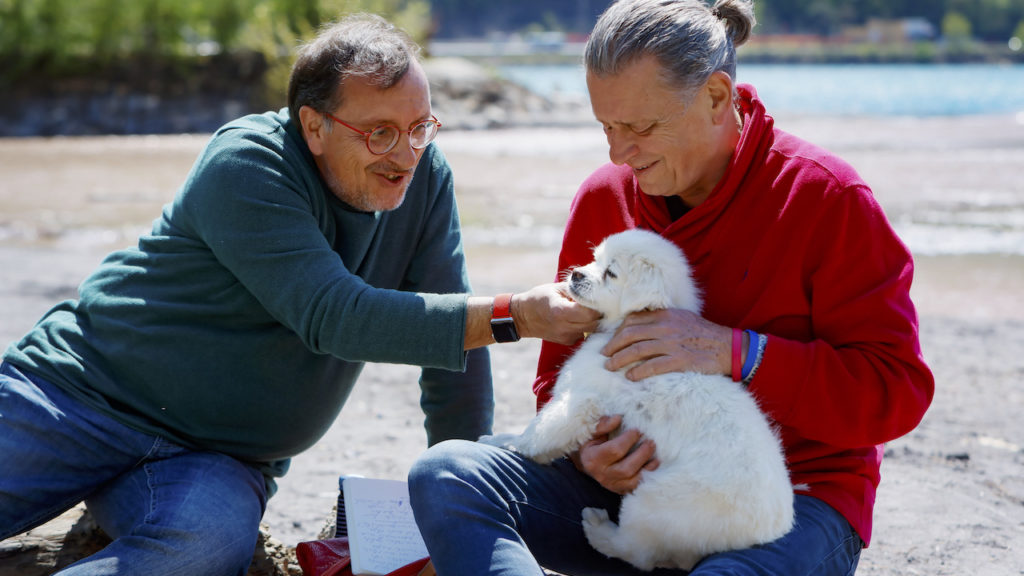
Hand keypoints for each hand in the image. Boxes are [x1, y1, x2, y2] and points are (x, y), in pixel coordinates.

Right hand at [512, 282, 600, 344]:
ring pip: (591, 330)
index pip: (589, 313)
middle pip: (594, 323)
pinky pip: (584, 334)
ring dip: (593, 321)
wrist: (523, 318)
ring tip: (588, 310)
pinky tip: (579, 318)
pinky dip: (586, 327)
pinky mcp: (567, 342)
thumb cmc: (539, 298)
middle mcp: (564, 327)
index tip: (599, 298)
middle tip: (598, 303)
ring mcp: (566, 336)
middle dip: (599, 314)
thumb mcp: (556, 288)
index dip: (598, 306)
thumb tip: (595, 289)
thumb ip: (576, 289)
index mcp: (560, 311)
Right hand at [572, 415, 658, 494]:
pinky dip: (647, 479)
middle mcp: (602, 474)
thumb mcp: (592, 433)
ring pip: (633, 482)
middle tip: (651, 442)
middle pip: (626, 468)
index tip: (637, 430)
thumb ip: (603, 425)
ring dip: (648, 469)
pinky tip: (652, 468)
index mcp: (593, 458)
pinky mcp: (620, 490)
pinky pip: (637, 488)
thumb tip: (618, 418)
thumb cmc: (591, 445)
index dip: (629, 439)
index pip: (615, 450)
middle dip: (642, 454)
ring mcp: (612, 485)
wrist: (586, 465)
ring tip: (656, 457)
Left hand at [601, 308, 732, 380]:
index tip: (610, 341)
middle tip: (603, 355)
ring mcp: (673, 344)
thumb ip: (661, 321)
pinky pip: (653, 366)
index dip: (617, 331)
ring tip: (610, 367)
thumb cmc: (704, 334)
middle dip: (613, 346)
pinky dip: (638, 372)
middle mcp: (666, 327)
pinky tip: (630, 377)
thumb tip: (638, 328)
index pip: (633, 320)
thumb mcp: (681, 319)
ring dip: (620, 359)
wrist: (729, 347)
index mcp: (665, 315)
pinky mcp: (680, 360)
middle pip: (630, 335)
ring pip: (637, 350)